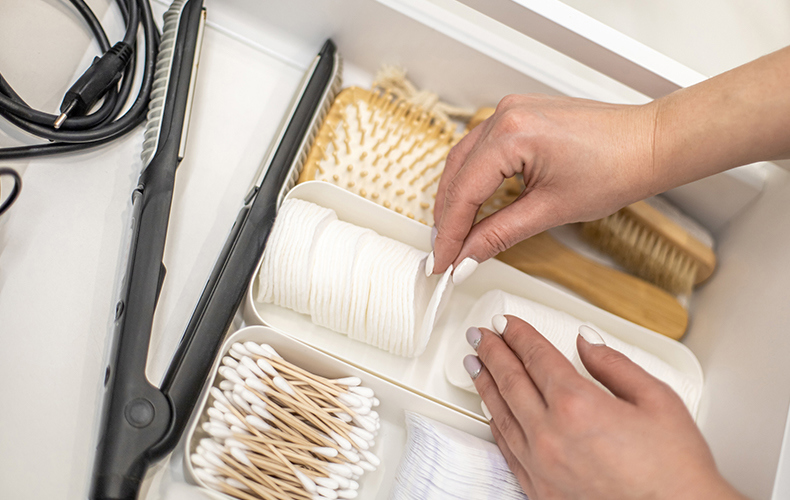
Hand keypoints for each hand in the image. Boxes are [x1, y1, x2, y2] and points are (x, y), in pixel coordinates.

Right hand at [431, 93, 658, 274]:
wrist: (649, 143)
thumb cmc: (616, 168)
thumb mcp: (550, 210)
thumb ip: (499, 235)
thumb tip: (467, 257)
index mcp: (512, 134)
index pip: (464, 193)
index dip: (449, 234)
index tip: (442, 262)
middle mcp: (505, 115)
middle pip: (456, 174)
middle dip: (447, 217)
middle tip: (444, 254)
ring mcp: (510, 110)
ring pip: (464, 159)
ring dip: (456, 197)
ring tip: (454, 233)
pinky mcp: (519, 114)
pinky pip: (481, 148)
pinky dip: (473, 177)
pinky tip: (473, 201)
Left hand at [464, 316, 744, 499]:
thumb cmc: (674, 470)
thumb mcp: (656, 399)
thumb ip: (613, 364)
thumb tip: (585, 343)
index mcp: (577, 405)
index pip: (536, 357)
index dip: (519, 335)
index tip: (507, 322)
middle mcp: (550, 435)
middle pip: (510, 380)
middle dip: (492, 352)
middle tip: (480, 334)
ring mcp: (541, 464)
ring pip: (500, 413)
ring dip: (485, 384)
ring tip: (475, 364)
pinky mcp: (540, 489)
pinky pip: (507, 449)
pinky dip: (496, 424)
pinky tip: (491, 411)